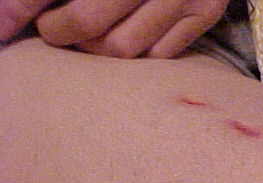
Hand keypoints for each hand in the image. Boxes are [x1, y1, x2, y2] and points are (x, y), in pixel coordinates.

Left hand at [0, 0, 230, 57]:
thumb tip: (3, 18)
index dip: (18, 8)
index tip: (1, 28)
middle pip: (87, 20)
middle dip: (59, 32)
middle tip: (53, 29)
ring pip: (123, 47)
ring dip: (96, 49)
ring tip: (91, 35)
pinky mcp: (203, 12)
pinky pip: (159, 55)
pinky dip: (137, 54)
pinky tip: (127, 36)